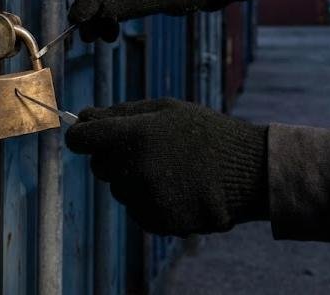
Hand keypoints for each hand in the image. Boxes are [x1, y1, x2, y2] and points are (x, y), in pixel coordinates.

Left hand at [65, 98, 268, 236]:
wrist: (249, 171)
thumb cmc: (205, 132)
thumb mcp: (165, 109)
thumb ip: (120, 113)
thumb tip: (82, 117)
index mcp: (133, 135)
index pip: (80, 140)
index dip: (80, 137)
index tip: (85, 138)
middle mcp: (134, 168)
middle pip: (99, 166)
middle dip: (113, 157)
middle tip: (148, 149)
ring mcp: (145, 197)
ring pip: (118, 189)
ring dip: (133, 179)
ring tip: (171, 169)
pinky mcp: (156, 221)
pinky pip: (136, 209)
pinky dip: (149, 201)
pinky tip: (177, 188)